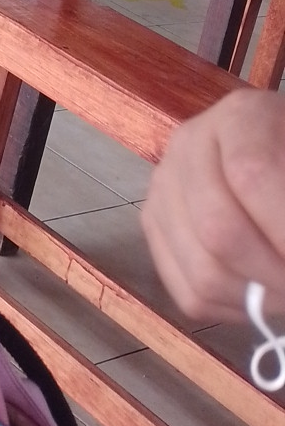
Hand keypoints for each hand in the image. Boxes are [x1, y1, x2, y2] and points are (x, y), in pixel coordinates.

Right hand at [142, 92, 284, 319]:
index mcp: (240, 116)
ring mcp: (163, 187)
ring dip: (259, 299)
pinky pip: (190, 294)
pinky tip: (262, 293)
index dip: (284, 229)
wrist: (275, 160)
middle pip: (219, 229)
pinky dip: (236, 309)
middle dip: (275, 275)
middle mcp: (188, 145)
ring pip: (203, 272)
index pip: (252, 174)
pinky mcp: (155, 227)